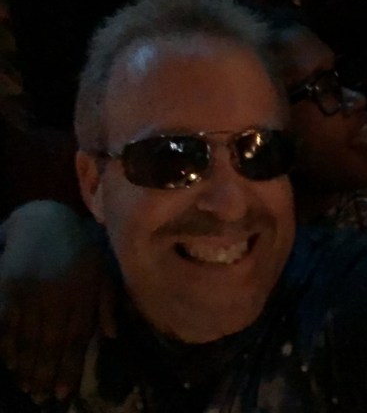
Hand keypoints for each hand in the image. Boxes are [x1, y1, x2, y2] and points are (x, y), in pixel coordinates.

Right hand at [0, 201, 114, 403]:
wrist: (46, 217)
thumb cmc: (78, 244)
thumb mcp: (101, 269)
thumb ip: (106, 302)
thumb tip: (111, 335)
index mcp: (85, 292)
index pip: (77, 337)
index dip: (70, 367)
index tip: (64, 392)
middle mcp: (62, 294)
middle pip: (52, 342)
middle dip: (45, 372)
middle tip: (40, 396)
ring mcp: (36, 289)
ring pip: (29, 336)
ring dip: (26, 364)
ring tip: (25, 384)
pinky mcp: (12, 282)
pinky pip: (8, 320)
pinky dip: (7, 342)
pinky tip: (7, 360)